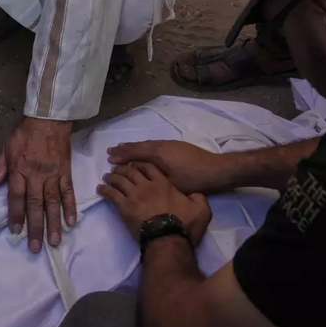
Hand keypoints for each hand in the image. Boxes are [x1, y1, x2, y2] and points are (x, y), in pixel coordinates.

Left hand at [0, 117, 76, 252]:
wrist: (48, 119)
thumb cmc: (25, 134)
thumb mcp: (6, 149)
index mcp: (20, 170)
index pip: (17, 197)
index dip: (16, 216)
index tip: (16, 232)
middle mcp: (37, 175)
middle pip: (36, 205)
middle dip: (35, 228)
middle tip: (35, 248)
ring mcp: (53, 174)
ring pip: (54, 202)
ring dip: (54, 223)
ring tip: (55, 241)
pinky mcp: (66, 172)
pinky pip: (69, 192)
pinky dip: (70, 207)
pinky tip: (71, 222)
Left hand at [99, 162, 212, 246]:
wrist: (168, 240)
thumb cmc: (185, 226)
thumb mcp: (202, 210)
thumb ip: (199, 198)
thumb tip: (196, 193)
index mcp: (164, 183)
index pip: (149, 166)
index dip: (140, 163)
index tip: (134, 163)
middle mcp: (147, 186)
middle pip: (131, 171)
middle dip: (123, 168)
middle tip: (117, 168)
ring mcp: (134, 196)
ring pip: (119, 180)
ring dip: (112, 176)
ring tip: (106, 176)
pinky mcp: (124, 208)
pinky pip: (111, 195)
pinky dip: (105, 190)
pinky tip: (100, 189)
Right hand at [108, 141, 228, 193]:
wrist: (216, 170)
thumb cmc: (192, 179)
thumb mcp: (170, 182)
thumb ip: (152, 176)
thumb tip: (137, 173)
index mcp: (158, 153)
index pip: (135, 152)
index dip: (122, 155)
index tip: (109, 157)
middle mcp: (162, 145)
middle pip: (140, 145)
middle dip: (125, 148)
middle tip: (111, 150)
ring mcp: (170, 144)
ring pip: (148, 144)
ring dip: (135, 147)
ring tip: (123, 149)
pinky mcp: (177, 147)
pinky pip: (155, 145)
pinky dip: (145, 147)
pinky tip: (144, 151)